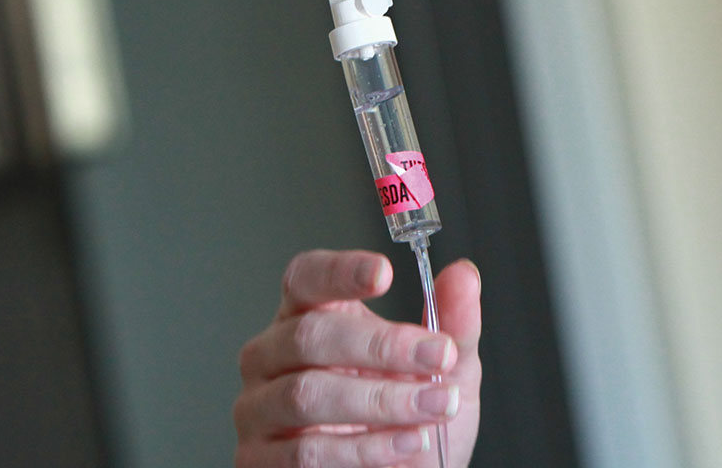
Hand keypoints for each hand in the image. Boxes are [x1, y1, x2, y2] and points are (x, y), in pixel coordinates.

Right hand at [235, 250, 482, 466]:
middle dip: (383, 346)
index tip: (385, 273)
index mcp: (311, 318)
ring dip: (382, 402)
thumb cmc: (413, 420)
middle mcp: (273, 357)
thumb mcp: (447, 370)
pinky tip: (406, 443)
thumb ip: (454, 324)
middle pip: (310, 334)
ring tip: (435, 407)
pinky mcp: (258, 460)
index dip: (339, 272)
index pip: (307, 278)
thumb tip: (464, 275)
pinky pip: (306, 451)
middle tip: (439, 356)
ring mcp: (258, 409)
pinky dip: (365, 449)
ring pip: (308, 393)